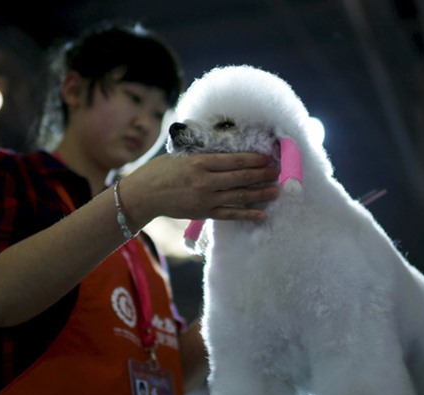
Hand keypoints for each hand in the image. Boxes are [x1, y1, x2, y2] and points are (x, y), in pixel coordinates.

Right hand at [123, 151, 280, 226]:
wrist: (144, 194)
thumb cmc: (162, 170)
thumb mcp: (182, 155)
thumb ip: (205, 155)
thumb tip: (229, 151)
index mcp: (200, 162)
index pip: (234, 161)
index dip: (254, 160)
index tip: (268, 158)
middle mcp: (205, 181)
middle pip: (241, 178)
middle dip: (263, 175)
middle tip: (278, 172)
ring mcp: (206, 199)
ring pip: (239, 196)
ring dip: (261, 193)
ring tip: (277, 190)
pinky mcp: (204, 213)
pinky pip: (231, 214)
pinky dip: (247, 214)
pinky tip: (262, 213)